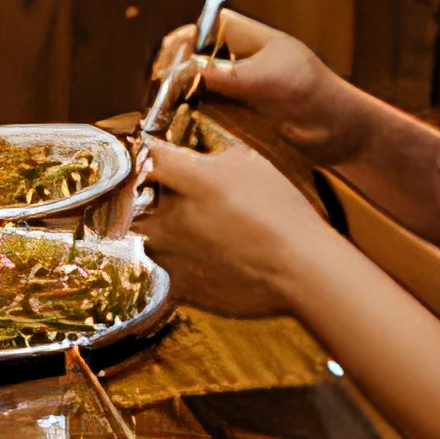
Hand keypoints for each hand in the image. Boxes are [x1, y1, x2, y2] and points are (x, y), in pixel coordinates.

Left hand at [140, 133, 326, 317]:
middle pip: (140, 200)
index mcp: (190, 180)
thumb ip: (214, 155)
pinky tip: (215, 259)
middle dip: (155, 197)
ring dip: (170, 232)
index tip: (147, 155)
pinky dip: (184, 262)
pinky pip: (168, 266)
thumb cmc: (282, 212)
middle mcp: (170, 217)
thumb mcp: (253, 164)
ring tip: (209, 234)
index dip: (144, 153)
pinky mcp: (176, 286)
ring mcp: (169, 255)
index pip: (145, 156)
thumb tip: (195, 152)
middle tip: (189, 201)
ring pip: (153, 236)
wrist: (299, 270)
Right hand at [147, 7, 365, 166]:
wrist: (341, 133)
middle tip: (156, 97)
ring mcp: (236, 91)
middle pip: (192, 60)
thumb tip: (188, 68)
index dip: (182, 44)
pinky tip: (177, 133)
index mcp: (248, 38)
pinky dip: (191, 123)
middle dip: (173, 75)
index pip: (204, 30)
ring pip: (194, 90)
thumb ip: (231, 75)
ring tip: (161, 117)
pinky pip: (205, 116)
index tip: (164, 66)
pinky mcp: (236, 119)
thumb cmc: (314, 95)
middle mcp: (238, 61)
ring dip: (178, 101)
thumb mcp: (272, 81)